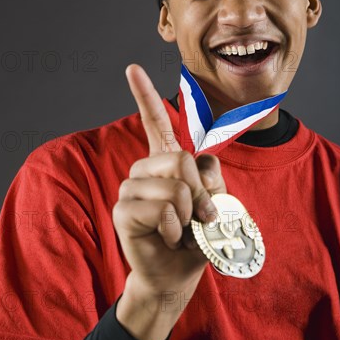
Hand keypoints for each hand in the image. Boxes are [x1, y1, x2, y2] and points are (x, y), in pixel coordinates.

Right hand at [113, 64, 225, 339]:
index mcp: (165, 160)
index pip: (154, 121)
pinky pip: (162, 210)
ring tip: (180, 229)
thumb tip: (200, 166)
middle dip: (202, 194)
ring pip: (175, 188)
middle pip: (182, 160)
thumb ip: (211, 177)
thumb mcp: (216, 201)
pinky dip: (174, 229)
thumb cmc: (197, 234)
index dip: (144, 94)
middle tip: (199, 217)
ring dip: (188, 216)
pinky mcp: (123, 210)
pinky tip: (165, 237)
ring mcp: (130, 187)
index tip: (132, 68)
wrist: (178, 272)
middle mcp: (144, 168)